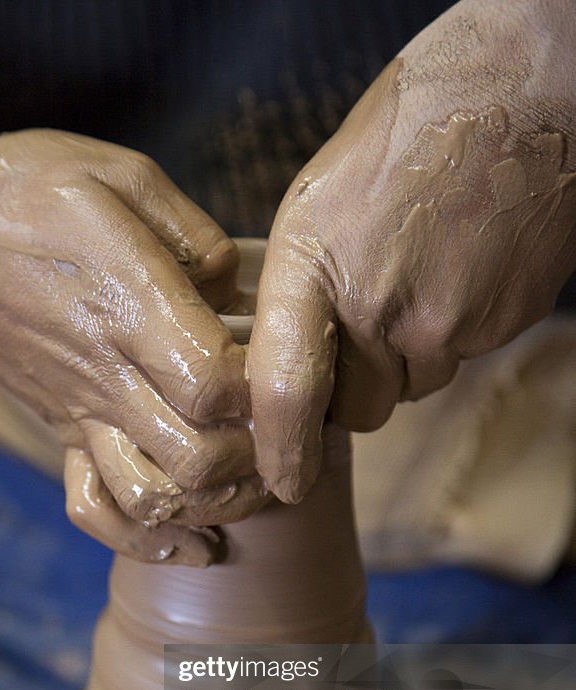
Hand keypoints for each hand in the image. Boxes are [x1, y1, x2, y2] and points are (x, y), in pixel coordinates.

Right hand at [0, 130, 266, 560]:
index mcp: (127, 306)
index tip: (290, 365)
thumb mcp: (122, 176)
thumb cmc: (28, 193)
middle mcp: (107, 375)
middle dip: (258, 456)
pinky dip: (147, 539)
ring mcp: (83, 413)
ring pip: (154, 498)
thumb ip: (197, 237)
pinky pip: (96, 509)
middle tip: (287, 429)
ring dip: (216, 502)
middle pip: (198, 458)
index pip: (214, 384)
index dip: (265, 389)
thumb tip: (238, 292)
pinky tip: (194, 541)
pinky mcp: (65, 432)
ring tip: (252, 478)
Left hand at [248, 0, 575, 501]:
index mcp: (313, 265)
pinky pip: (457, 360)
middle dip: (352, 390)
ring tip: (413, 278)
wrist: (520, 95)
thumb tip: (280, 361)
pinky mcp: (499, 326)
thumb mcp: (316, 199)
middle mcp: (379, 306)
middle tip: (357, 330)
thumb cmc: (407, 131)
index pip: (287, 392)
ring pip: (411, 387)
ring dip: (404, 359)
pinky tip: (451, 274)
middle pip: (358, 408)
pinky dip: (448, 334)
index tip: (283, 484)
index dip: (282, 451)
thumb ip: (296, 289)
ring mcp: (447, 322)